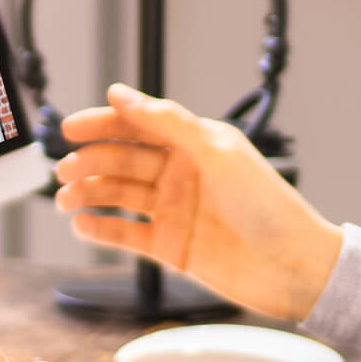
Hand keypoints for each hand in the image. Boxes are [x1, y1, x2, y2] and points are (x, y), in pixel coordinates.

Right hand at [56, 84, 343, 321]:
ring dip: (88, 194)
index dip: (102, 124)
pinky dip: (101, 230)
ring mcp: (175, 211)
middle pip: (122, 161)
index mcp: (194, 144)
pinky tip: (82, 225)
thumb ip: (166, 120)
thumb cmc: (270, 206)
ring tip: (65, 199)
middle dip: (89, 162)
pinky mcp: (171, 247)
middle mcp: (181, 175)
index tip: (71, 128)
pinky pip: (126, 235)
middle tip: (64, 170)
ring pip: (118, 196)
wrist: (296, 267)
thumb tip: (122, 93)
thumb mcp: (217, 150)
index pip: (137, 126)